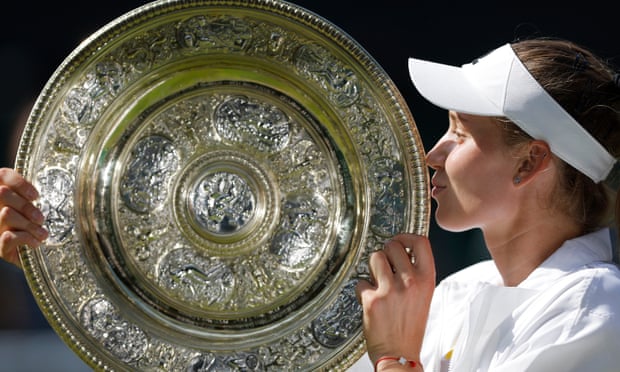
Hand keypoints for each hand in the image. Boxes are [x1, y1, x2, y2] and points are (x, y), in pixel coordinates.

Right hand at [0, 168, 46, 266]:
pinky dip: (26, 238)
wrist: (34, 260)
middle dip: (26, 205)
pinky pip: (8, 236)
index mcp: (4, 197)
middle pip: (2, 193)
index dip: (19, 182)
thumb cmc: (37, 230)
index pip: (2, 175)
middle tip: (40, 218)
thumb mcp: (37, 211)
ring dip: (29, 224)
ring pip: (6, 214)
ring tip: (43, 234)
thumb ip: (34, 197)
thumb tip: (50, 186)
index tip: (36, 196)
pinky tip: (36, 243)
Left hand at [356, 234, 434, 368]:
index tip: (399, 240)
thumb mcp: (424, 296)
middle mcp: (411, 282)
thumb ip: (415, 273)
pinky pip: (361, 281)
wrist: (399, 354)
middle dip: (386, 253)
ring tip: (376, 282)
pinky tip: (369, 300)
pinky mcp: (372, 299)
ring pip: (375, 257)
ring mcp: (391, 289)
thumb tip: (402, 252)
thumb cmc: (410, 327)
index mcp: (427, 280)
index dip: (406, 237)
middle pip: (393, 245)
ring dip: (372, 268)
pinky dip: (362, 290)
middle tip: (384, 266)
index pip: (421, 242)